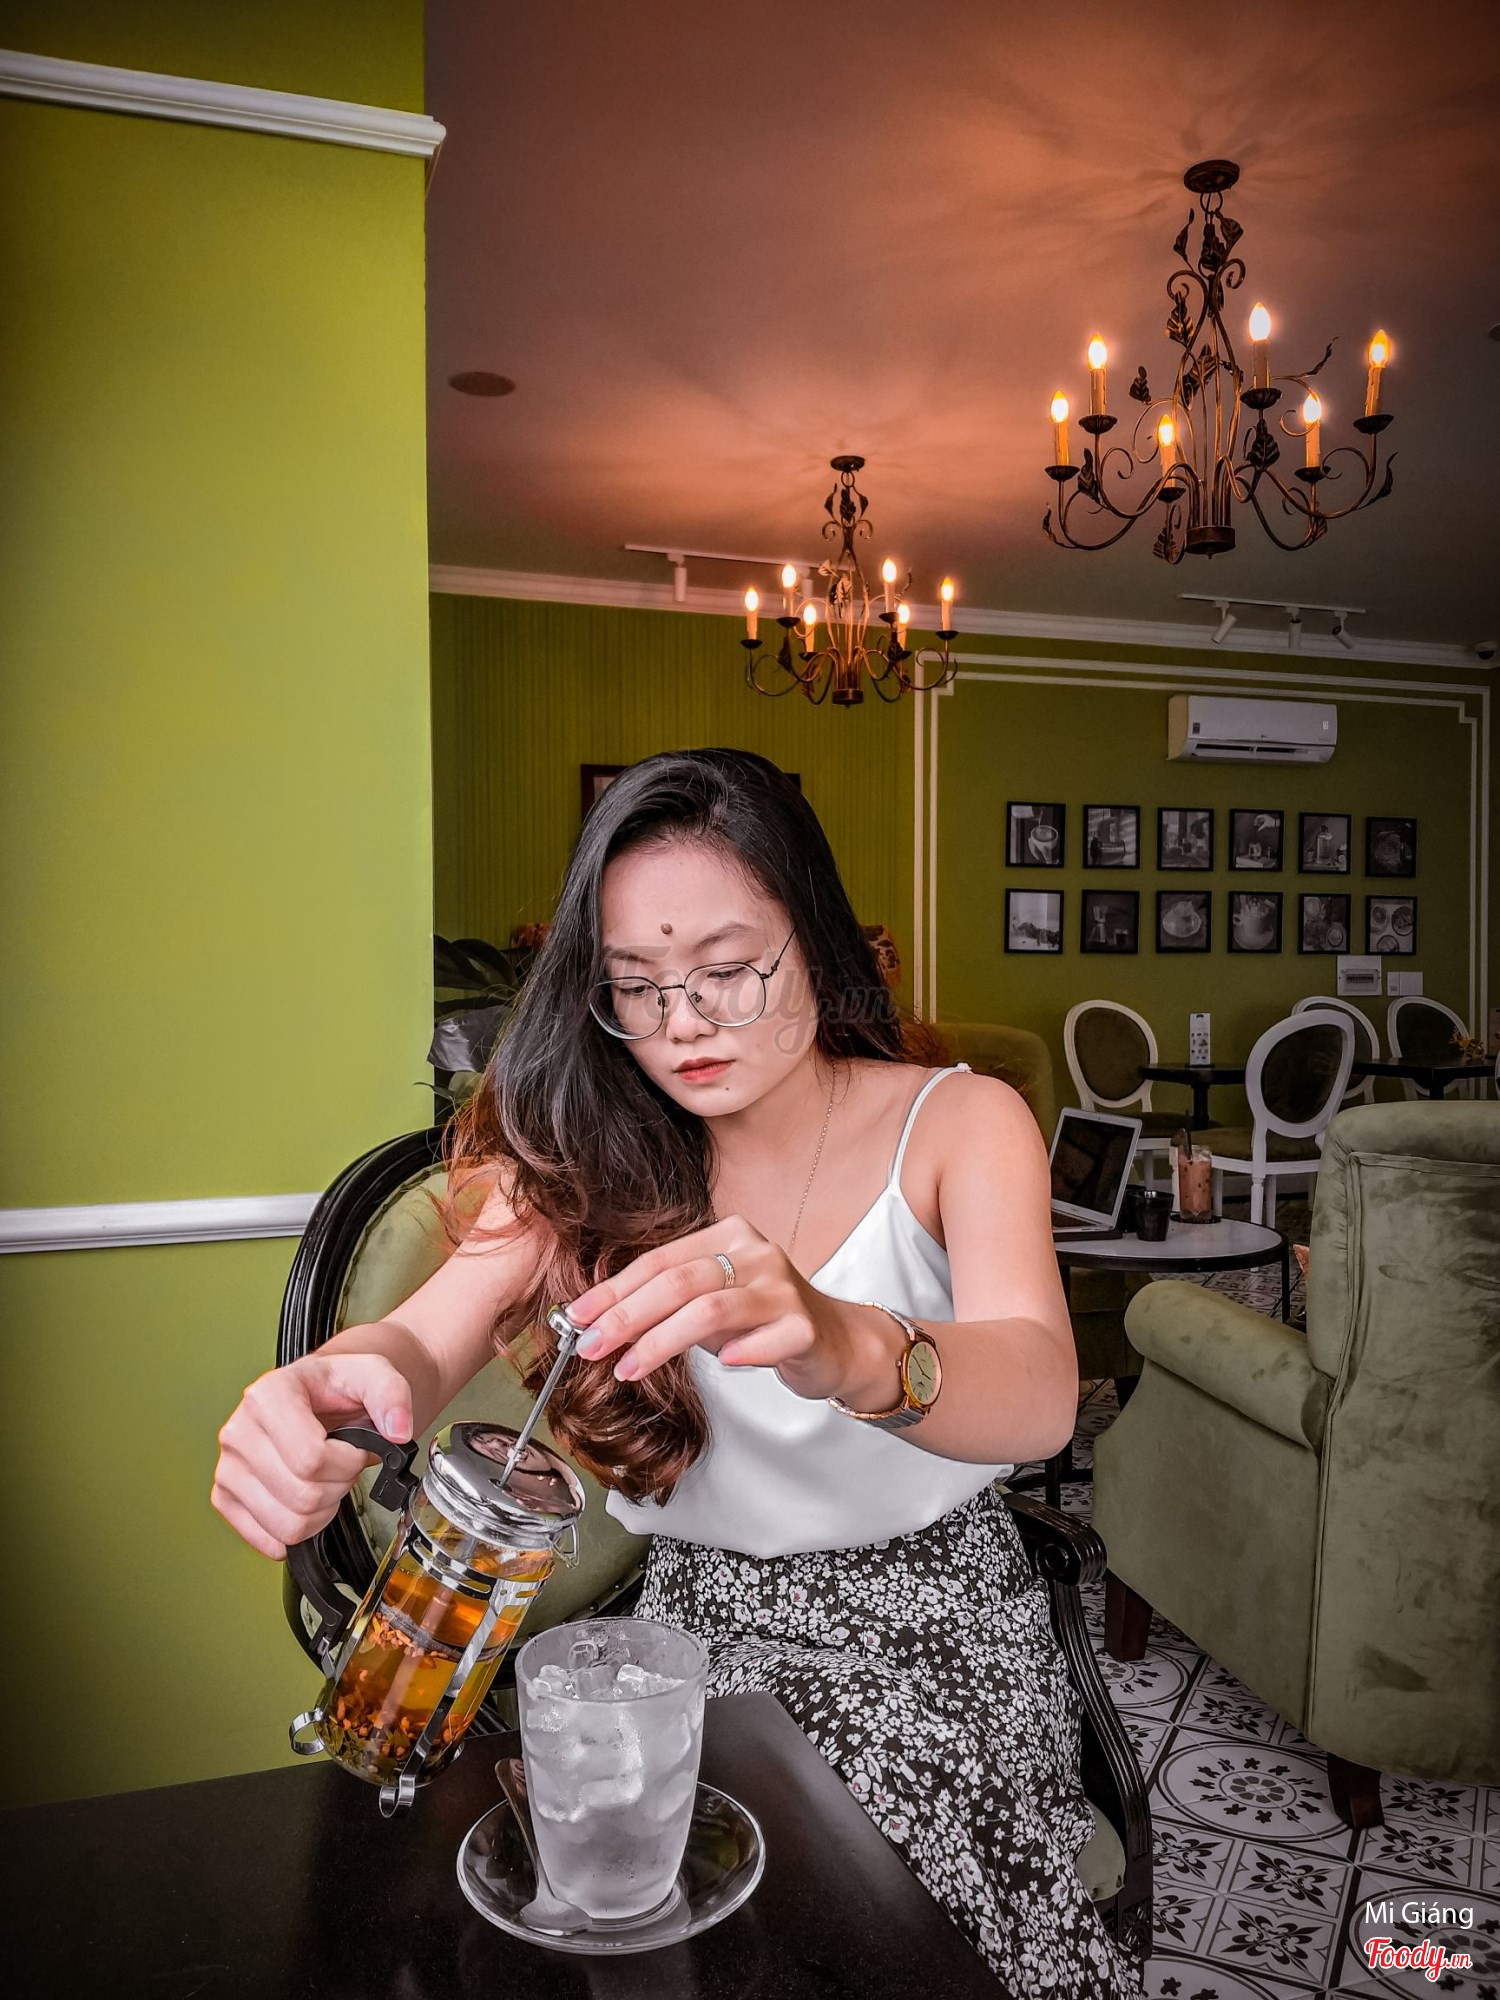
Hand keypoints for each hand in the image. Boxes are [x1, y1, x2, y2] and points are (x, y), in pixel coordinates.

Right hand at [211, 1351, 413, 1560]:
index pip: (310, 1459)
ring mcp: (228, 1466)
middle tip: (341, 1466)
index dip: (346, 1463)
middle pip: (301, 1495)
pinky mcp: (225, 1497)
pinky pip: (267, 1540)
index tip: (353, 1449)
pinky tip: (303, 1502)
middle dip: (337, 1487)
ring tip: (324, 1481)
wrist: (319, 1396)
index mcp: (268, 1395)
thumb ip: (392, 1394)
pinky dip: (297, 1531)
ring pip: (287, 1524)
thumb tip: (397, 1430)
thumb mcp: (373, 1374)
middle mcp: (239, 1431)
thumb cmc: (338, 1388)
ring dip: (321, 1512)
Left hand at [567, 1216, 889, 1403]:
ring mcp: (784, 1288)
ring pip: (711, 1309)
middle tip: (592, 1346)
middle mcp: (757, 1254)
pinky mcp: (806, 1325)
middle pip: (679, 1282)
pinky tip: (722, 1367)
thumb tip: (599, 1322)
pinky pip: (768, 1339)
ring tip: (629, 1369)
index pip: (659, 1261)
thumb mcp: (710, 1304)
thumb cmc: (761, 1321)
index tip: (577, 1318)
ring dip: (662, 1342)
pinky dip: (740, 1353)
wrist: (836, 1342)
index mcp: (728, 1237)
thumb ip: (667, 1304)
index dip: (614, 1291)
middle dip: (627, 1316)